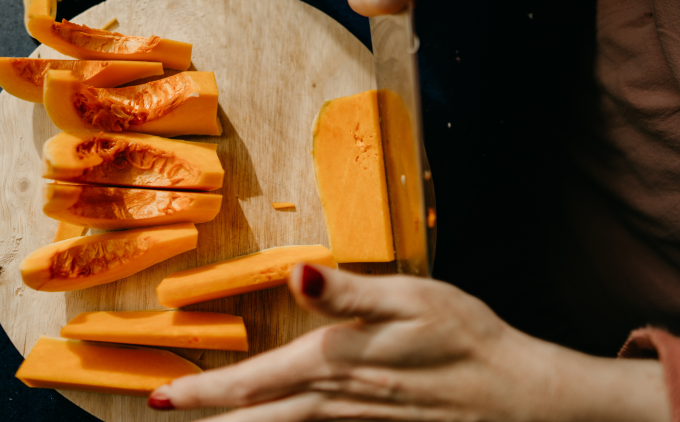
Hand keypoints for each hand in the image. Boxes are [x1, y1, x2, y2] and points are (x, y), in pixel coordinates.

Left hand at [149, 265, 669, 421]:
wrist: (518, 392)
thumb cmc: (465, 336)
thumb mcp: (410, 299)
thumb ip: (348, 292)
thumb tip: (298, 273)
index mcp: (335, 361)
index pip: (255, 381)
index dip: (206, 391)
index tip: (161, 398)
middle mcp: (336, 398)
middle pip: (258, 415)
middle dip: (208, 416)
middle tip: (162, 412)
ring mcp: (355, 417)